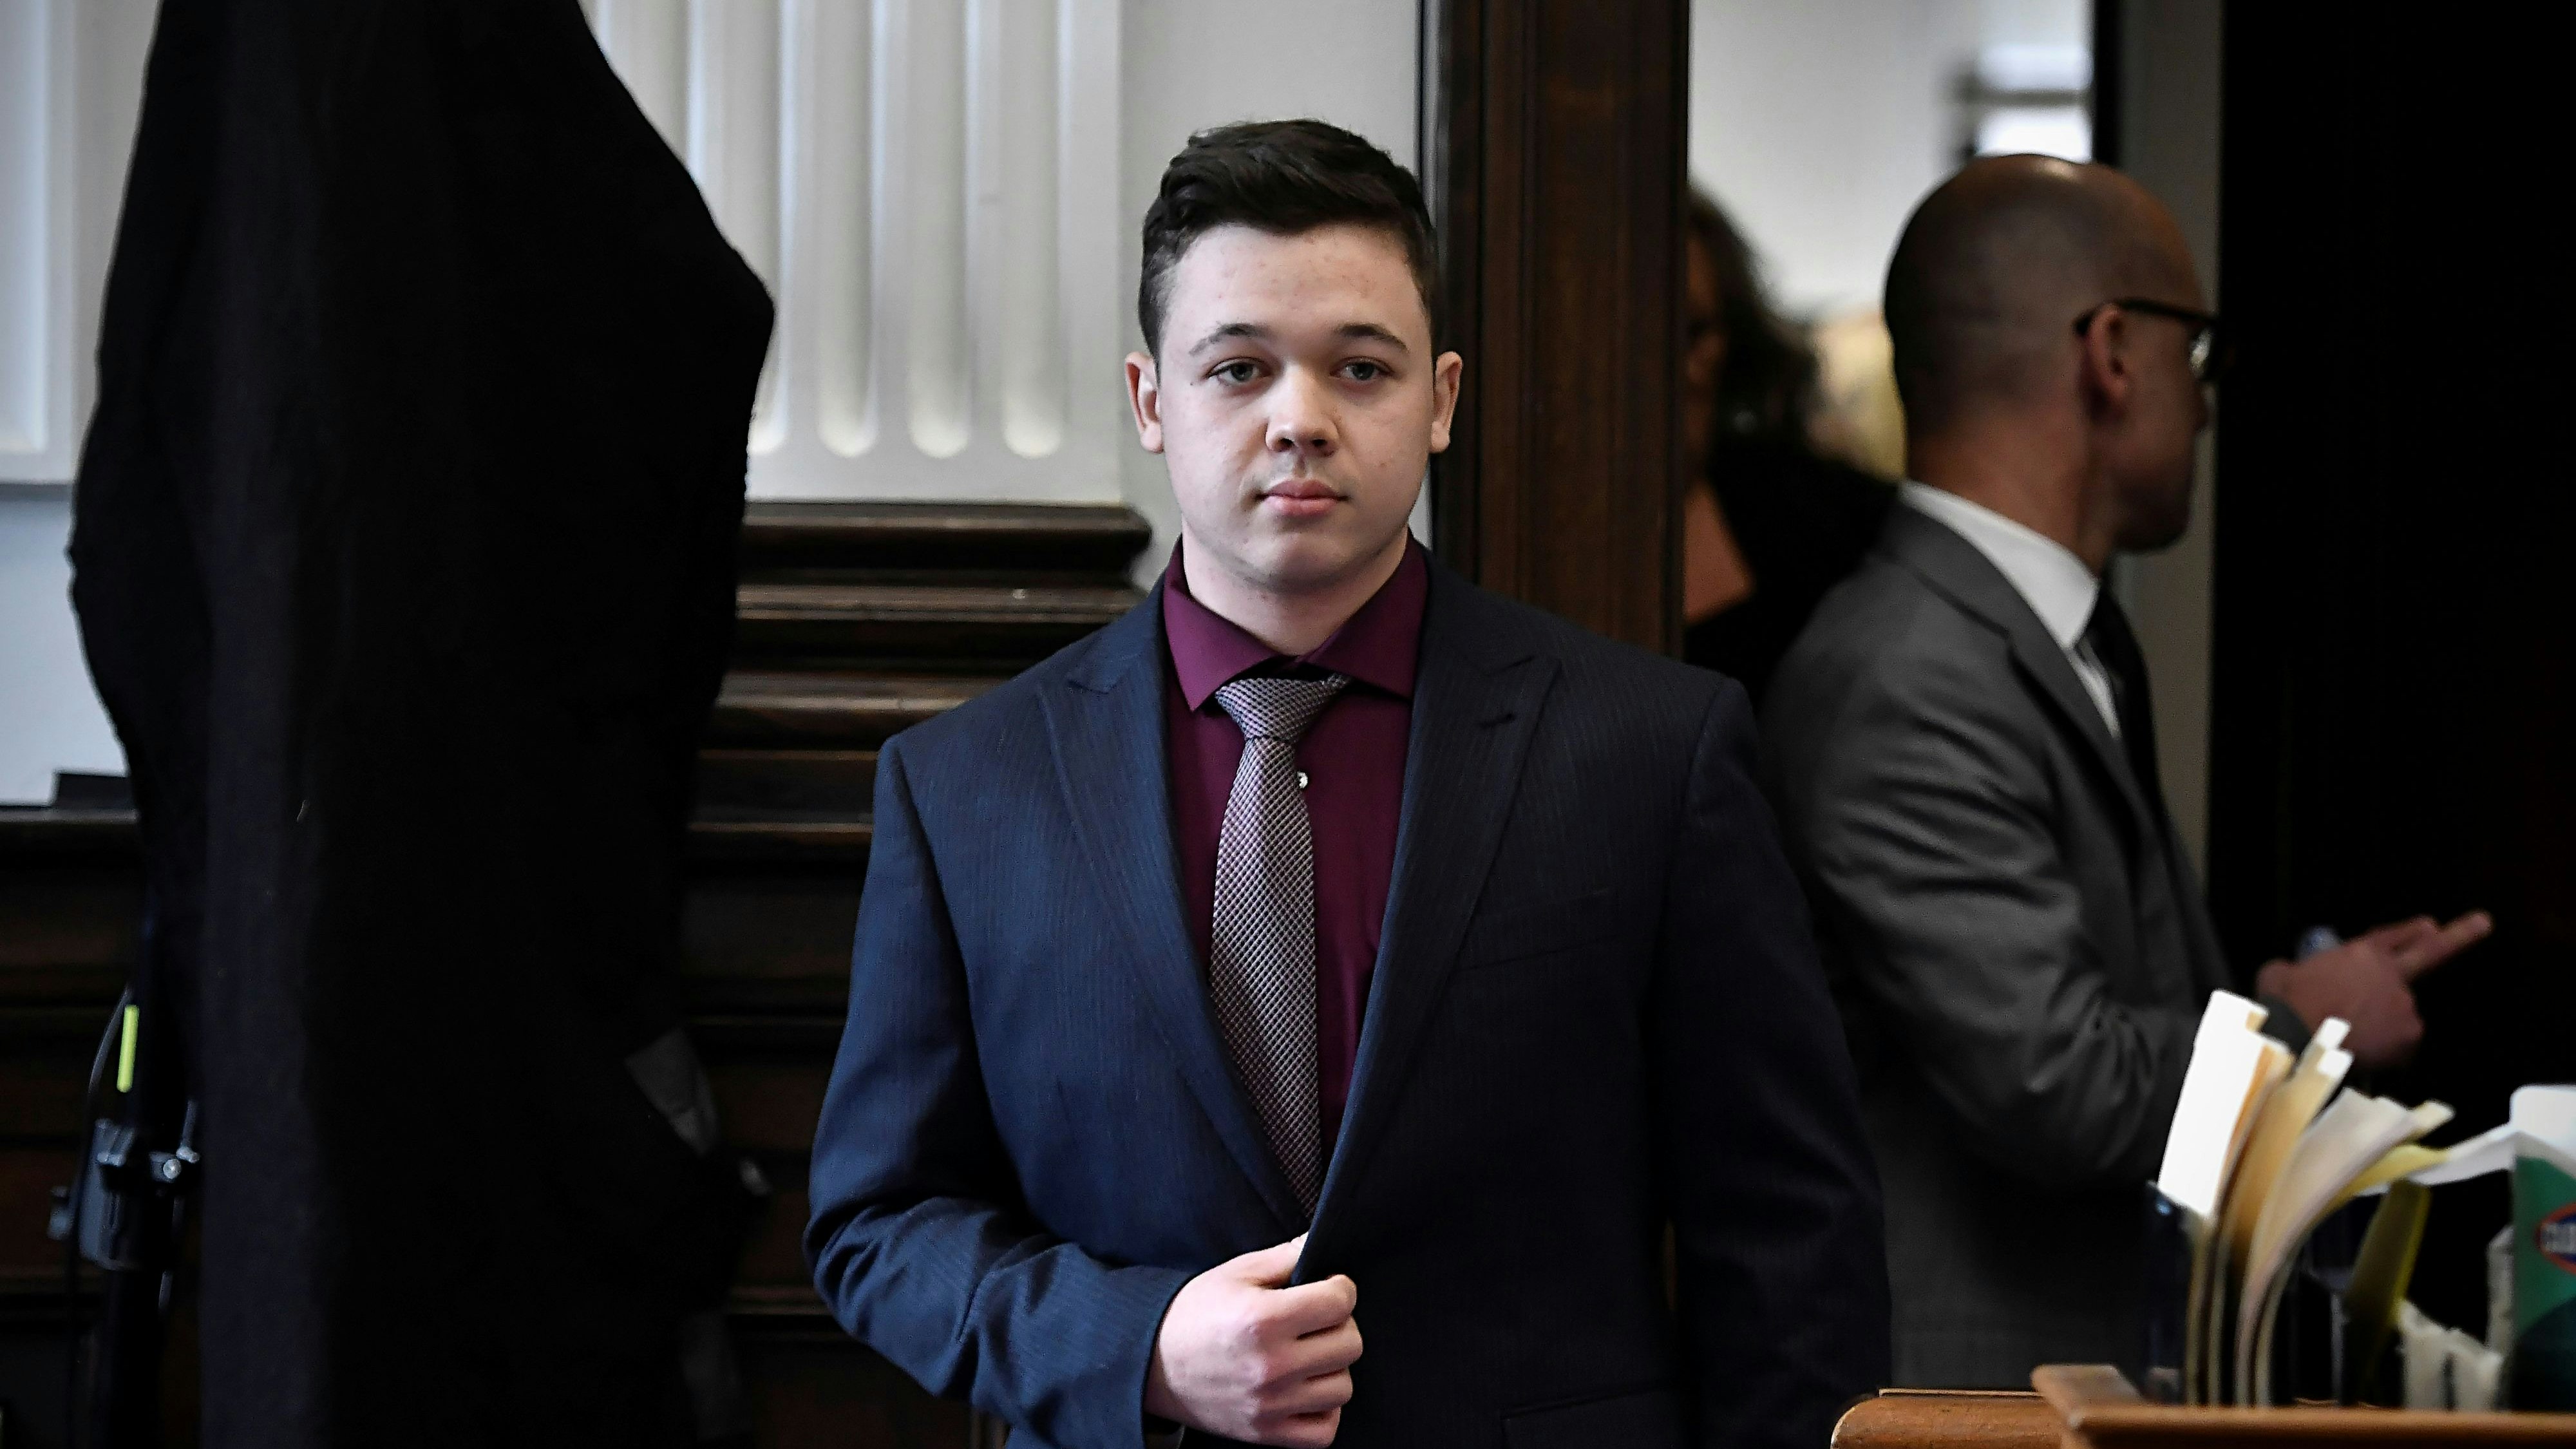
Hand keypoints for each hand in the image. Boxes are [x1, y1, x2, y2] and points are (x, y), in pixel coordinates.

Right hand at [1144, 1235, 1360, 1446]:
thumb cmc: (1197, 1312)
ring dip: (1332, 1368)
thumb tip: (1322, 1243)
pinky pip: (1325, 1431)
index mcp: (1263, 1318)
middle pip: (1350, 1344)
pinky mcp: (1266, 1433)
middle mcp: (1270, 1365)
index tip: (1328, 1287)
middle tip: (1317, 1320)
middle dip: (1340, 1324)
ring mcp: (1270, 1404)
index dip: (1340, 1287)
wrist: (1154, 1362)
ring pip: (1342, 1387)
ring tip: (1308, 1354)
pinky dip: (1323, 1411)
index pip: (1340, 1301)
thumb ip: (1286, 1256)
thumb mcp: (1237, 1272)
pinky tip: (1305, 1389)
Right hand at [2255, 912, 2491, 1067]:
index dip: (2411, 930)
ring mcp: (2405, 1005)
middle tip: (2484, 922)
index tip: (2431, 924)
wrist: (2300, 1038)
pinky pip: (2401, 1045)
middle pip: (2430, 953)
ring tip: (2352, 1041)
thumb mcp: (2280, 973)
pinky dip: (2387, 1051)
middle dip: (2461, 935)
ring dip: (2385, 1026)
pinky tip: (2363, 1056)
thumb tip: (2295, 975)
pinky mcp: (2410, 1035)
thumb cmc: (2285, 1003)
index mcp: (2359, 954)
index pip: (2392, 936)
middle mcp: (2392, 975)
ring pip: (2401, 1016)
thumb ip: (2299, 970)